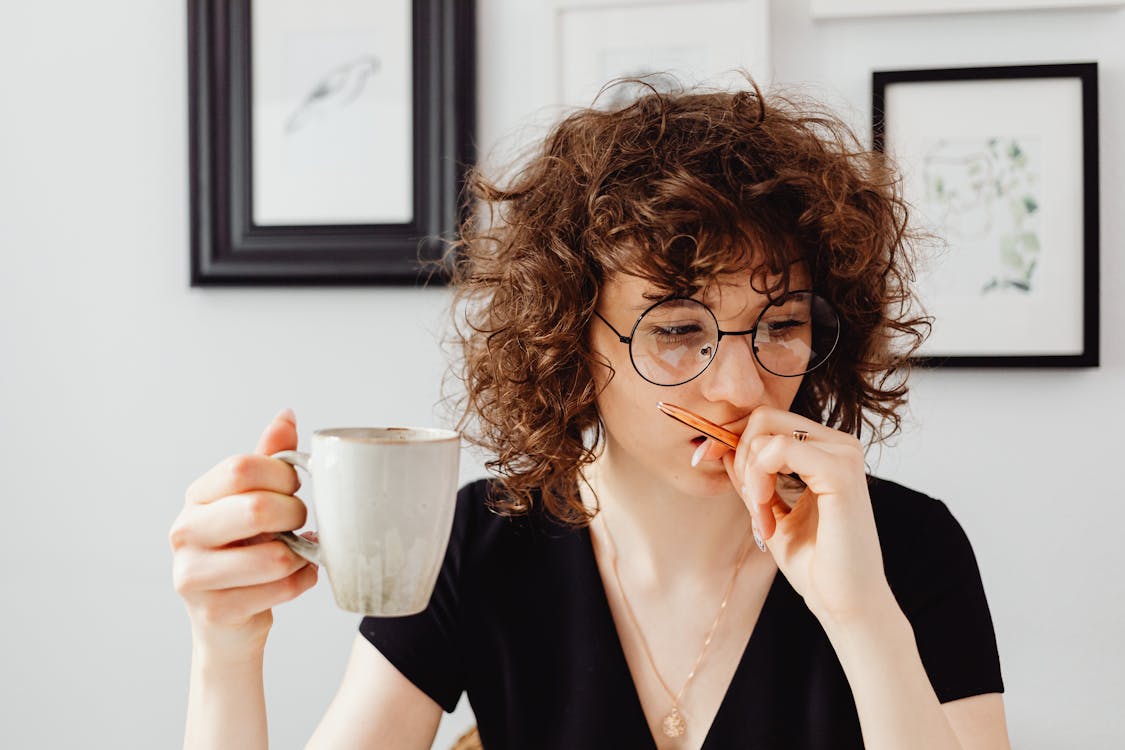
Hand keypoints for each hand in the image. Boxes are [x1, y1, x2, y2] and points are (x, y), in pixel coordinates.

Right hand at [170, 409, 318, 659]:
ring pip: (273, 557)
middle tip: (299, 522)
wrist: (228, 622)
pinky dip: (302, 581)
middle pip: (256, 508)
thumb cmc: (245, 550)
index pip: (243, 467)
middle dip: (294, 514)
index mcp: (196, 497)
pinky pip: (280, 590)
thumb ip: (268, 459)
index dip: (283, 475)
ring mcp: (192, 576)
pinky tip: (296, 577)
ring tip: (298, 552)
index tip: (294, 486)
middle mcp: (184, 532)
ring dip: (301, 554)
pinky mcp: (214, 612)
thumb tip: (286, 415)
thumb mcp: (252, 500)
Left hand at [706, 407, 893, 626]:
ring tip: (763, 517)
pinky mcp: (840, 472)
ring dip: (750, 476)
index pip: (768, 420)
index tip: (707, 461)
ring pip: (766, 432)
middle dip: (738, 455)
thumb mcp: (769, 511)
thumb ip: (750, 478)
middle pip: (764, 416)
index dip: (731, 438)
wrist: (845, 605)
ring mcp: (844, 455)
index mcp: (827, 450)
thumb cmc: (815, 564)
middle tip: (749, 501)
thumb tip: (721, 447)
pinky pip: (778, 451)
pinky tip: (767, 515)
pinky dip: (760, 481)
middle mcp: (840, 445)